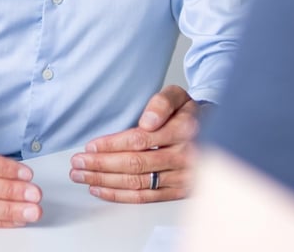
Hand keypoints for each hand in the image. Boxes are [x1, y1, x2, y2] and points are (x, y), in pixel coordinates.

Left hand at [69, 85, 202, 202]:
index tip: (90, 147)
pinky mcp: (179, 191)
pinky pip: (145, 197)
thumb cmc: (190, 113)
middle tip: (77, 164)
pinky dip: (120, 195)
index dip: (111, 145)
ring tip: (82, 177)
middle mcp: (184, 156)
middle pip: (134, 164)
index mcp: (184, 130)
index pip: (139, 140)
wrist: (216, 131)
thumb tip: (147, 121)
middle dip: (101, 165)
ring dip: (105, 181)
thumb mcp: (178, 95)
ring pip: (137, 182)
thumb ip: (161, 102)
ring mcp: (182, 177)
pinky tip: (101, 190)